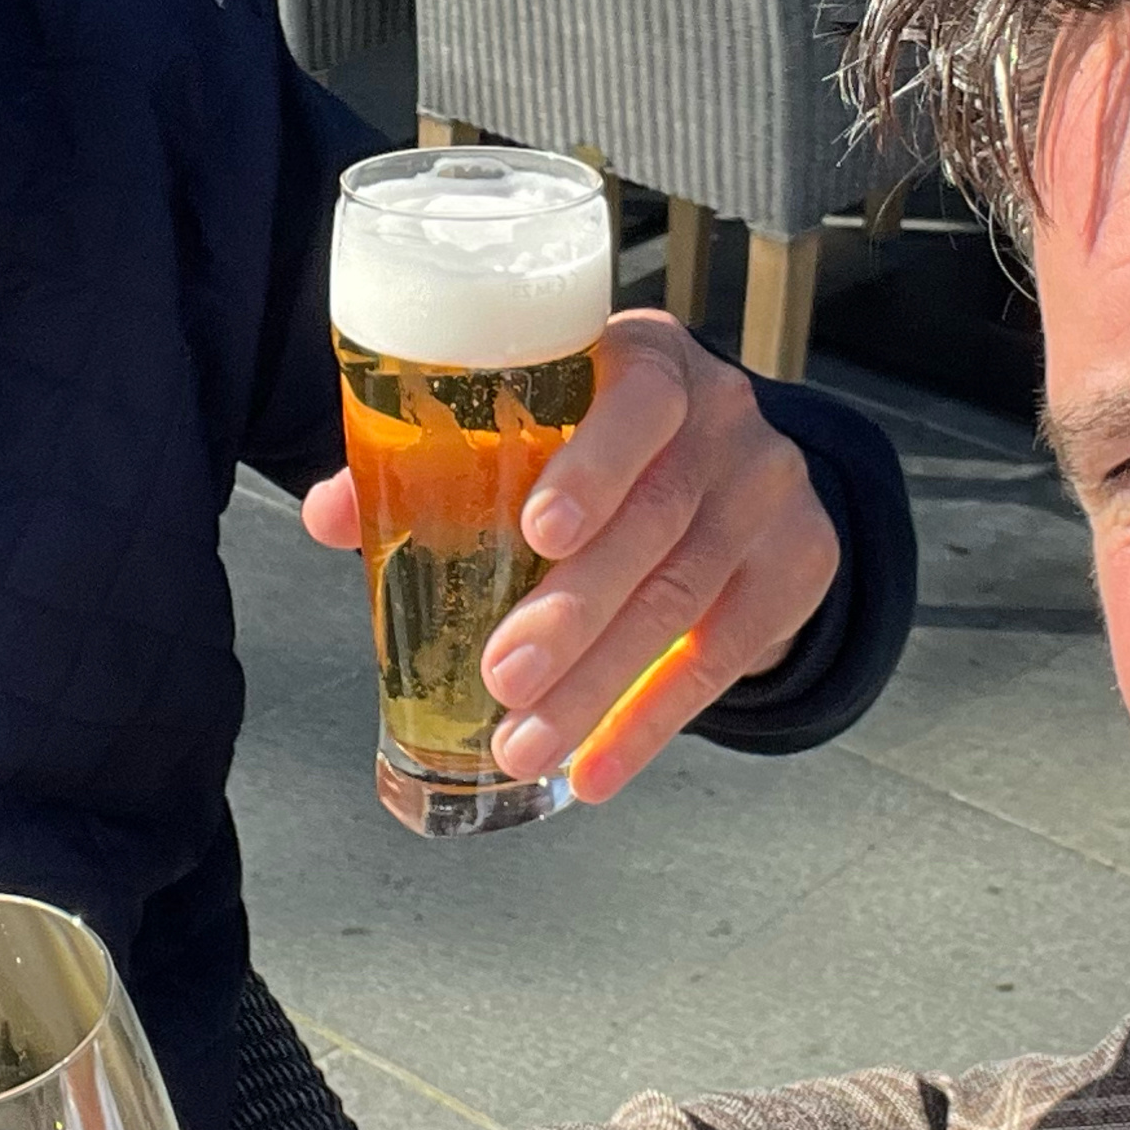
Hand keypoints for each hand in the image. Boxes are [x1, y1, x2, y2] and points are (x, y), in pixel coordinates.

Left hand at [303, 309, 837, 802]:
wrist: (730, 457)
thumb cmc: (599, 436)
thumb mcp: (540, 419)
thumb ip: (437, 461)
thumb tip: (328, 516)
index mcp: (647, 360)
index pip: (639, 400)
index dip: (593, 465)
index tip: (537, 531)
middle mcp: (725, 414)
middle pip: (659, 518)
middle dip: (576, 608)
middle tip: (503, 676)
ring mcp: (771, 489)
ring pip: (686, 596)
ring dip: (600, 684)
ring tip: (524, 744)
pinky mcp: (801, 561)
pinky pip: (730, 652)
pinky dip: (657, 720)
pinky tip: (598, 768)